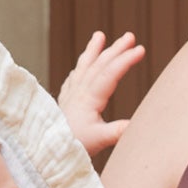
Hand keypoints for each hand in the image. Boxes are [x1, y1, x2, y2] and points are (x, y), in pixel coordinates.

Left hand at [58, 30, 145, 156]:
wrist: (47, 151)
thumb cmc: (73, 146)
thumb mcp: (99, 141)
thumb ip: (118, 131)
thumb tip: (137, 124)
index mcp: (88, 98)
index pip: (109, 73)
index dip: (125, 60)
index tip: (140, 49)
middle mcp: (78, 92)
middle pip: (99, 64)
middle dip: (115, 49)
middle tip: (130, 36)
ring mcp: (70, 95)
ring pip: (84, 67)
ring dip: (93, 51)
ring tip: (99, 35)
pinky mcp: (65, 102)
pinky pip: (74, 78)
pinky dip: (80, 68)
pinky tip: (82, 65)